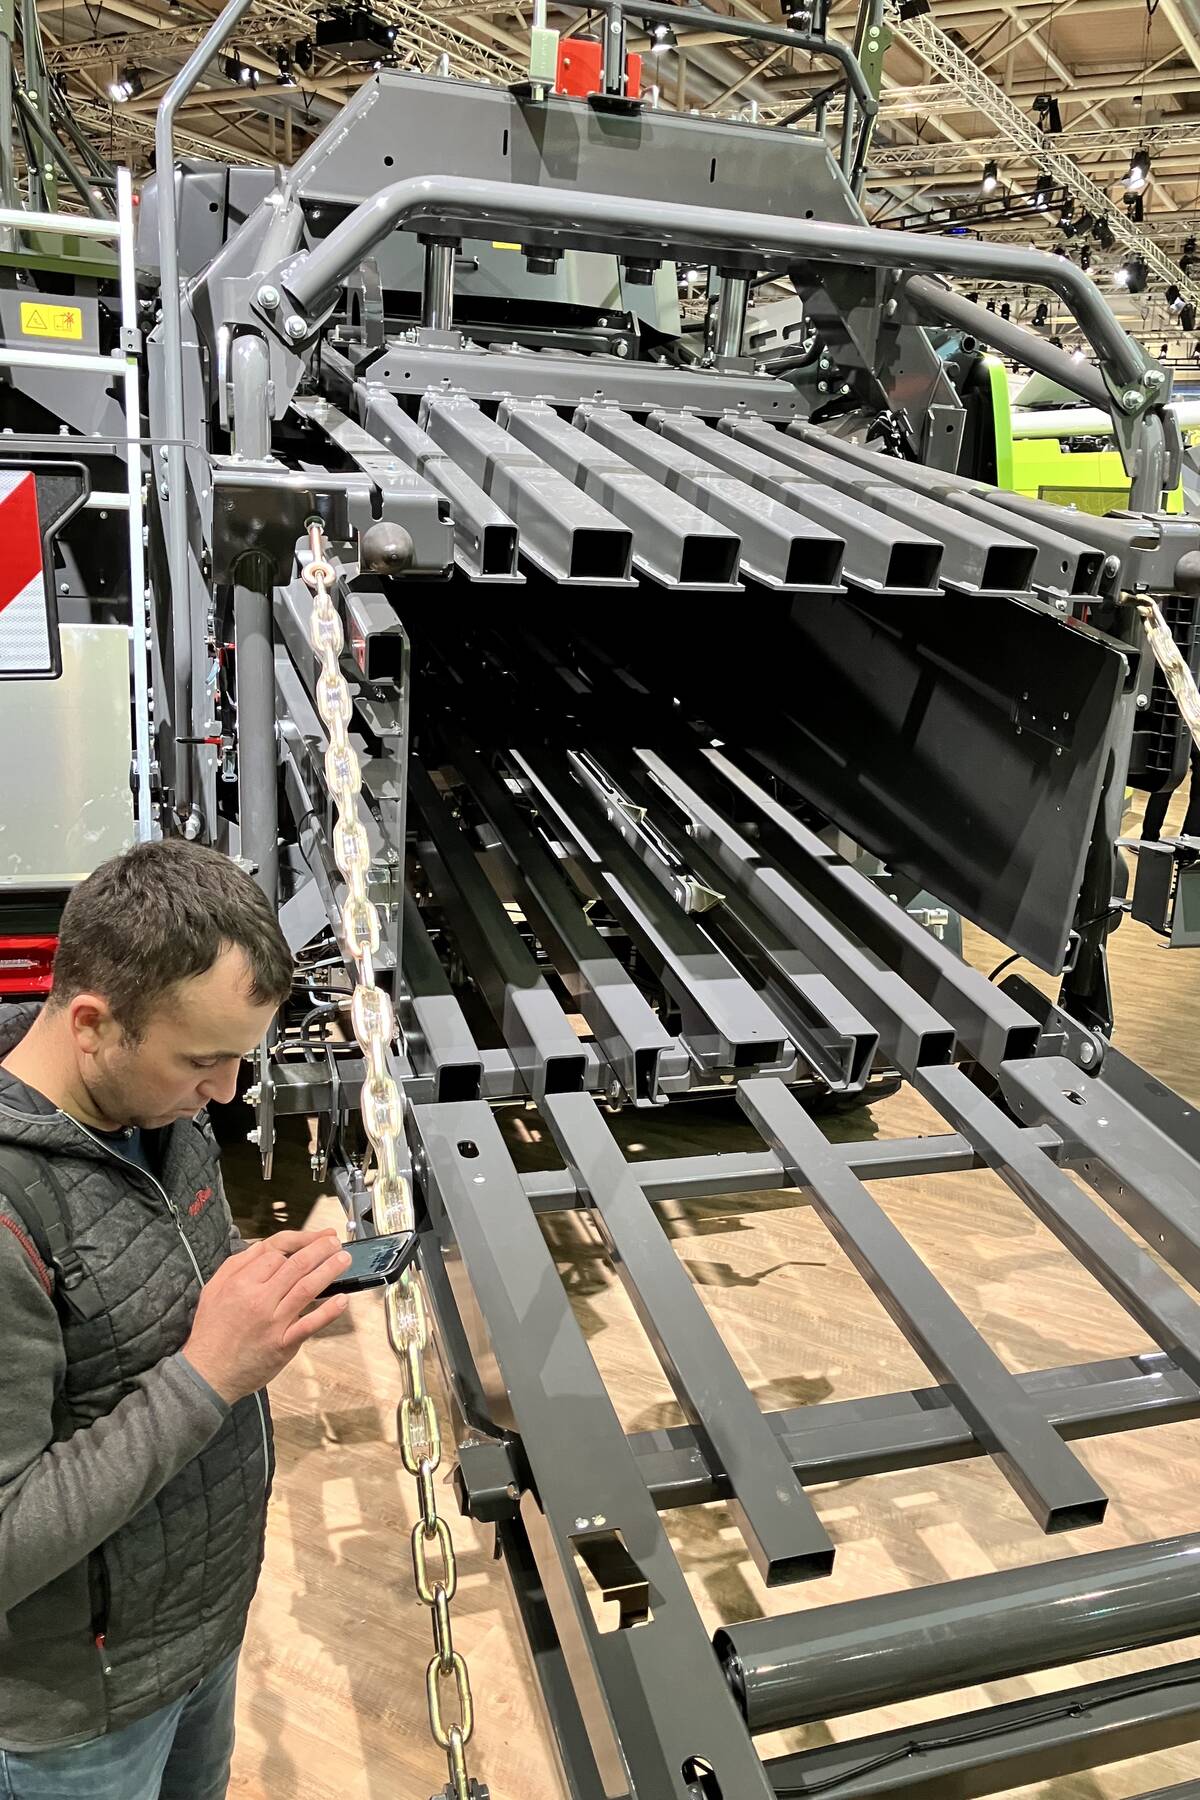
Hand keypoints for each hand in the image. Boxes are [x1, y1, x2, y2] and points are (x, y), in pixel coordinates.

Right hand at [182, 1228, 350, 1404]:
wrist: (207, 1374)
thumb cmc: (211, 1332)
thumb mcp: (213, 1290)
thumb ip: (237, 1266)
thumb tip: (263, 1248)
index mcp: (241, 1283)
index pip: (276, 1253)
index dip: (296, 1244)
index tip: (311, 1240)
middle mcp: (259, 1300)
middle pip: (296, 1265)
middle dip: (320, 1249)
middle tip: (333, 1242)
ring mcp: (274, 1322)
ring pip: (307, 1288)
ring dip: (330, 1270)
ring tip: (343, 1259)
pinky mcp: (283, 1344)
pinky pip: (310, 1324)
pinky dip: (328, 1311)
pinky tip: (342, 1299)